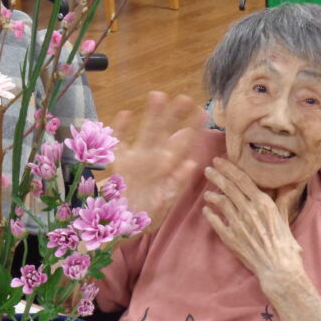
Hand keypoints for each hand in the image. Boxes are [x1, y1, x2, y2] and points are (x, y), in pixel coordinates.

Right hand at [112, 92, 205, 231]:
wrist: (119, 225)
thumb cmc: (145, 214)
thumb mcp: (165, 203)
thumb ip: (177, 184)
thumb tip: (192, 164)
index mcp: (166, 168)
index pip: (182, 145)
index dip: (192, 129)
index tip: (202, 112)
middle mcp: (152, 159)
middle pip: (165, 132)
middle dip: (174, 115)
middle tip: (185, 97)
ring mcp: (134, 159)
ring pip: (145, 133)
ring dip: (151, 115)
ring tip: (159, 95)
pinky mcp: (117, 164)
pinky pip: (119, 143)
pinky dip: (121, 129)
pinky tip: (125, 114)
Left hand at [201, 157, 302, 279]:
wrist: (278, 269)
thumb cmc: (285, 245)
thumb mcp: (285, 219)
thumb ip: (284, 200)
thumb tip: (293, 184)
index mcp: (263, 203)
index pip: (243, 179)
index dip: (229, 168)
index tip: (219, 160)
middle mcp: (249, 210)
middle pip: (229, 187)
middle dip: (217, 176)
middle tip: (208, 169)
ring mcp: (237, 224)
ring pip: (221, 202)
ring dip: (212, 195)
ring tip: (207, 192)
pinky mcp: (230, 238)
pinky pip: (215, 222)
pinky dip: (209, 214)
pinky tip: (206, 210)